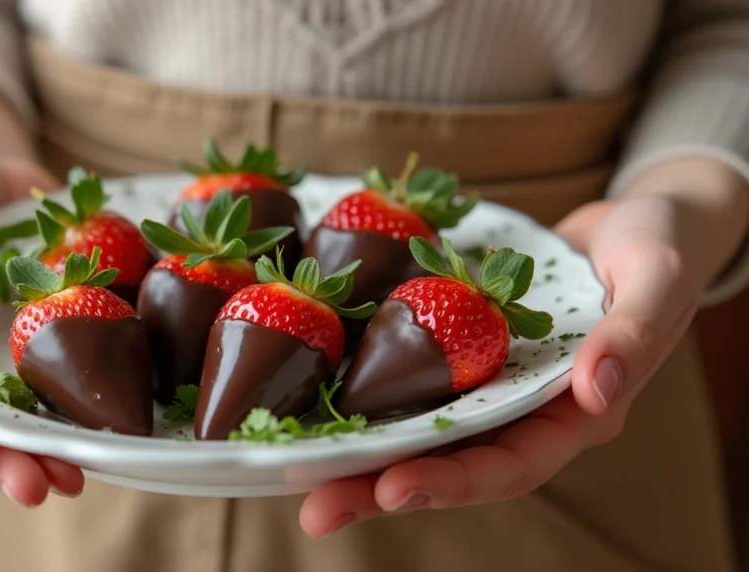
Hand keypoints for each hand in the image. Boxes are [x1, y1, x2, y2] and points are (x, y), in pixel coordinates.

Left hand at [300, 169, 746, 537]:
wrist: (630, 224)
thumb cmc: (655, 250)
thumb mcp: (656, 281)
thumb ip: (634, 336)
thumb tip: (596, 391)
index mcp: (574, 417)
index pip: (511, 465)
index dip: (453, 481)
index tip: (395, 487)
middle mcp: (525, 414)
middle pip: (451, 464)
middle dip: (382, 487)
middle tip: (316, 507)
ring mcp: (492, 389)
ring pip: (423, 433)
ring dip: (363, 457)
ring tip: (298, 475)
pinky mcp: (466, 358)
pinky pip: (417, 385)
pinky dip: (372, 399)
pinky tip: (319, 403)